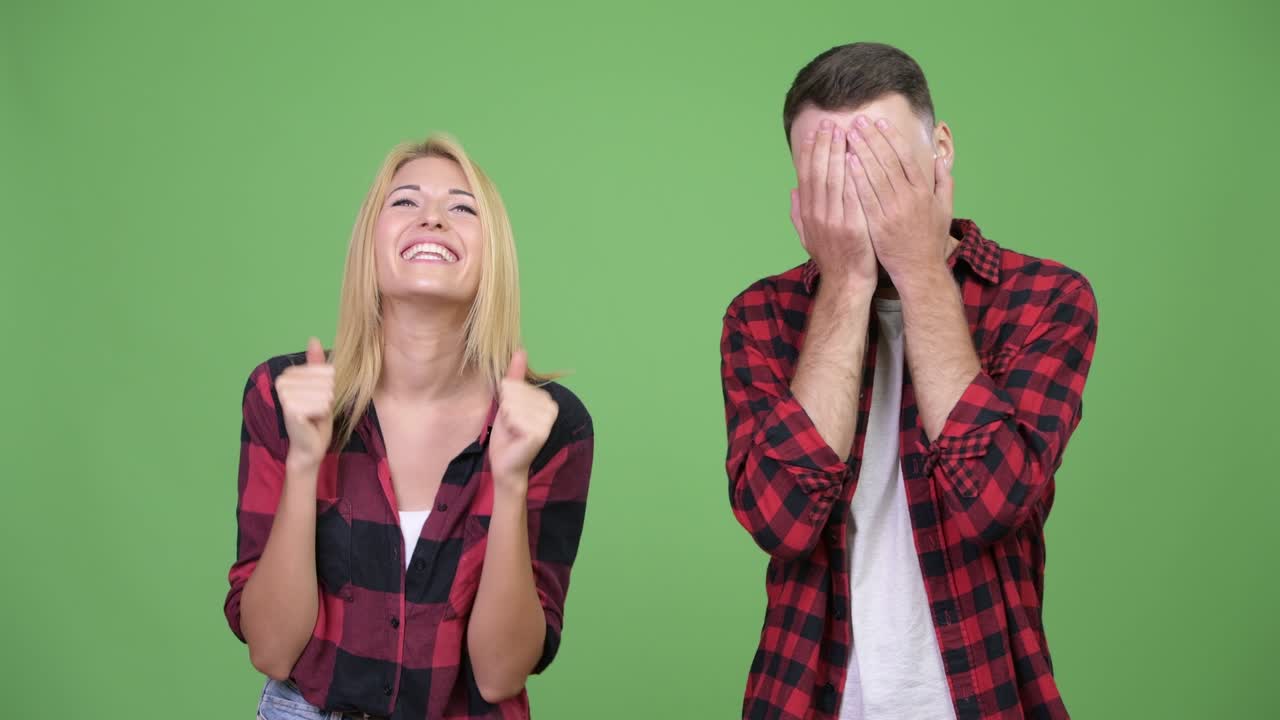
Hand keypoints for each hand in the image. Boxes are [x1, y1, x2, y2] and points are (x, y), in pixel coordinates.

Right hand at [275, 337, 334, 468]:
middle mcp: (282, 382)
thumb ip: (316, 365)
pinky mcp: (290, 409)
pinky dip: (322, 415)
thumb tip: (313, 339)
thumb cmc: (316, 417)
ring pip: (325, 394)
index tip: (317, 400)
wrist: (310, 445)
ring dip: (324, 407)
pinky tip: (311, 421)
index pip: (325, 370)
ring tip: (313, 415)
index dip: (329, 387)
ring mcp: (284, 395)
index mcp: (288, 374)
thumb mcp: (321, 387)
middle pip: (327, 381)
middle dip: (327, 398)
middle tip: (315, 410)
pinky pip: (321, 405)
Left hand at [487, 350, 557, 491]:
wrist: (505, 464)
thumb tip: (521, 350)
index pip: (515, 384)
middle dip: (506, 410)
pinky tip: (515, 437)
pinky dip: (508, 427)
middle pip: (513, 392)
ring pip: (512, 403)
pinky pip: (513, 416)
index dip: (506, 400)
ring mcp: (547, 421)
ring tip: (513, 431)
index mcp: (546, 399)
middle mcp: (551, 408)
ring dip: (507, 419)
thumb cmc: (506, 434)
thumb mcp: (508, 401)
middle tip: (511, 426)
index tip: (512, 417)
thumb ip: (515, 377)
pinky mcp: (540, 432)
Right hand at [791, 119, 876, 288]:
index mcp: (807, 214)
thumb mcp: (808, 237)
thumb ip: (798, 214)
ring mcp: (834, 221)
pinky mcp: (852, 227)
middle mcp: (817, 215)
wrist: (847, 283)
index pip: (806, 176)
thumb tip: (792, 191)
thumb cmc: (833, 258)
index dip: (808, 153)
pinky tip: (856, 157)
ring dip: (837, 153)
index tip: (813, 132)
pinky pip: (852, 196)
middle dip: (823, 146)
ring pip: (834, 180)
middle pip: (819, 173)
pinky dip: (852, 176)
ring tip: (843, 131)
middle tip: (829, 123)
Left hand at [846, 115, 953, 283]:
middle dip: (872, 138)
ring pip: (875, 175)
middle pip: (888, 160)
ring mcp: (894, 210)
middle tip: (857, 121)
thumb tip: (939, 158)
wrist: (920, 270)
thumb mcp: (944, 208)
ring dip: (861, 152)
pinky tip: (846, 162)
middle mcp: (909, 197)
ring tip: (848, 134)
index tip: (879, 122)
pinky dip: (857, 178)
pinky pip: (866, 197)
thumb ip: (943, 181)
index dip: (891, 137)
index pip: (905, 156)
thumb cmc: (930, 239)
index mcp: (924, 190)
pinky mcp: (879, 224)